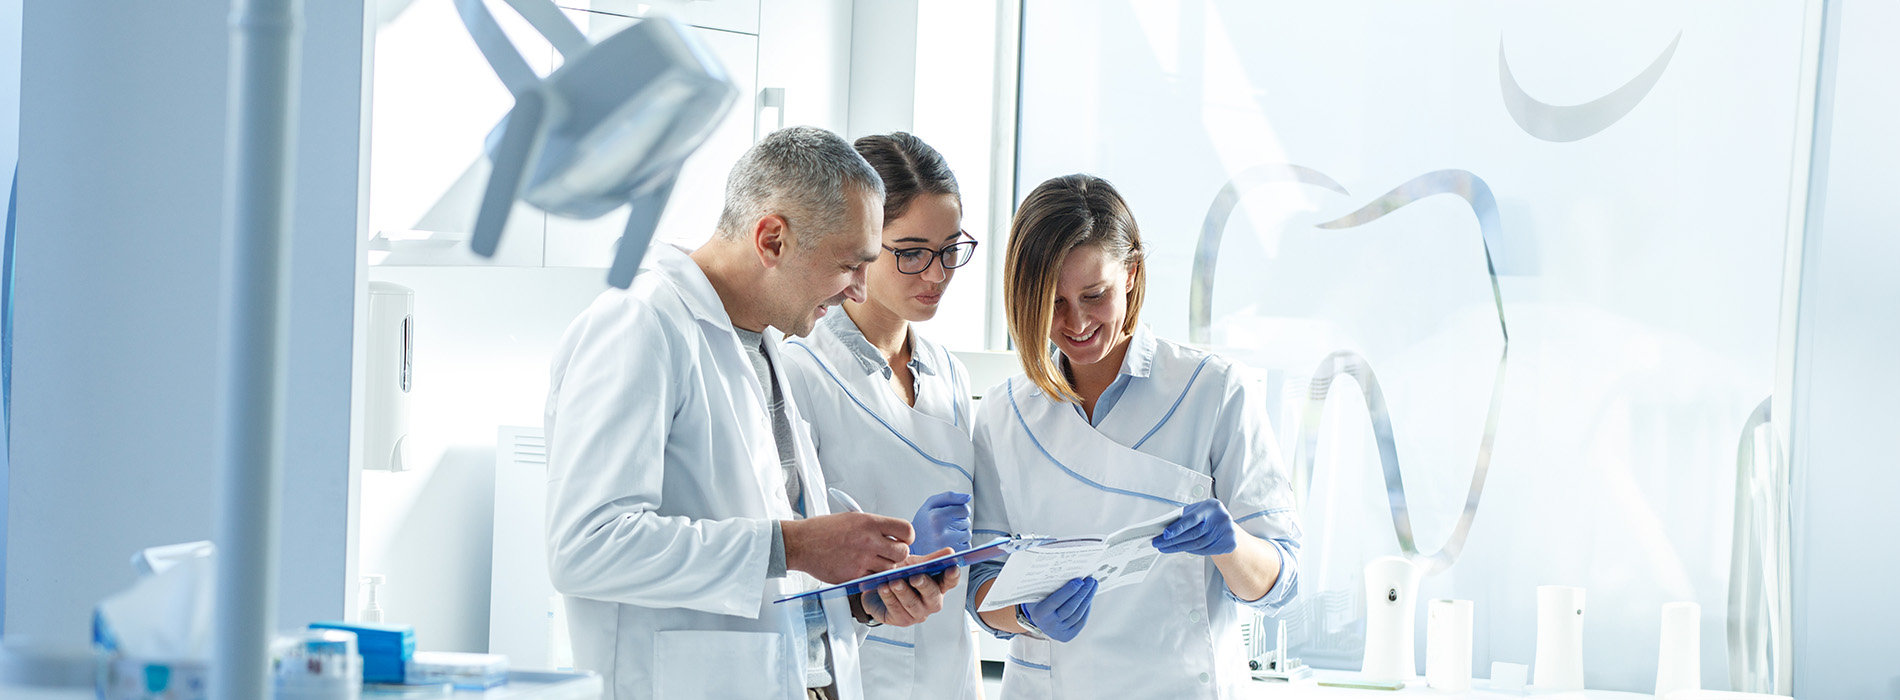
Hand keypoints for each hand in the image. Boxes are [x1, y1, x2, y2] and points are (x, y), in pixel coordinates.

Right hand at [782, 512, 912, 583]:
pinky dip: (871, 576)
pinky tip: (861, 568)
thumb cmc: (822, 530)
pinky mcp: (854, 576)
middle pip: (902, 552)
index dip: (907, 537)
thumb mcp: (851, 518)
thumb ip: (873, 527)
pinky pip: (873, 579)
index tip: (902, 539)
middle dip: (899, 554)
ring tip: (872, 561)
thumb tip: (891, 535)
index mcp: (869, 523)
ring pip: (889, 569)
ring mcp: (862, 560)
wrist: (801, 543)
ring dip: (885, 567)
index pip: (906, 530)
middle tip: (890, 553)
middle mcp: (868, 541)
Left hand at [863, 548, 963, 626]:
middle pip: (933, 596)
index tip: (952, 568)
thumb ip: (929, 560)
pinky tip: (883, 588)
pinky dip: (889, 598)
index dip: (952, 576)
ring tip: (894, 582)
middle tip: (915, 577)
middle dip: (924, 585)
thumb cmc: (899, 575)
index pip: (950, 582)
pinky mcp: (901, 620)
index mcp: (937, 585)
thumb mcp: (913, 564)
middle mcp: (931, 602)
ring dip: (903, 592)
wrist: (876, 588)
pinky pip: (896, 610)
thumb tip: (949, 551)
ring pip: (912, 604)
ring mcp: (917, 613)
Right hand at [908, 491, 971, 554]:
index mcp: (936, 517)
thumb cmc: (923, 523)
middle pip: (967, 521)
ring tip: (944, 535)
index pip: (964, 509)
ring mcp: (947, 546)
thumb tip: (968, 497)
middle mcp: (941, 532)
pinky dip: (960, 544)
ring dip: (960, 533)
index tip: (948, 514)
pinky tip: (947, 544)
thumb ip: (950, 497)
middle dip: (958, 522)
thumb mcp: (931, 504)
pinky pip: (967, 546)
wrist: (912, 547)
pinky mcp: (952, 556)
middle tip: (943, 526)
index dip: (958, 510)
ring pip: (967, 534)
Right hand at [1021, 577, 1097, 642]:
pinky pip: (1080, 622)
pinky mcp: (1067, 636)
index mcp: (1040, 613)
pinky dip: (1086, 609)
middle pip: (1070, 608)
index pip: (1056, 601)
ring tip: (1092, 586)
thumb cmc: (1038, 602)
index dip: (1069, 591)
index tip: (1079, 581)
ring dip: (1087, 599)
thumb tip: (1067, 573)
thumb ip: (1047, 586)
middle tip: (1090, 581)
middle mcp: (1049, 625)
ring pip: (1078, 615)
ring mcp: (1059, 632)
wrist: (1038, 619)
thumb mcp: (1037, 593)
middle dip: (1082, 593)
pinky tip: (1089, 598)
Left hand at [1151, 498, 1237, 555]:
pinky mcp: (1228, 544)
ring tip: (1164, 548)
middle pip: (1193, 534)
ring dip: (1178, 547)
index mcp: (1211, 506)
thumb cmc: (1209, 514)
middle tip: (1158, 543)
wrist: (1228, 524)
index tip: (1165, 534)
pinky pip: (1204, 550)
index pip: (1192, 519)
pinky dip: (1189, 550)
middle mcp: (1220, 519)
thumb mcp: (1199, 509)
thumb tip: (1166, 527)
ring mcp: (1226, 532)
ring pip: (1197, 545)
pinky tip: (1179, 548)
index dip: (1178, 527)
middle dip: (1173, 540)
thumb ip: (1185, 516)